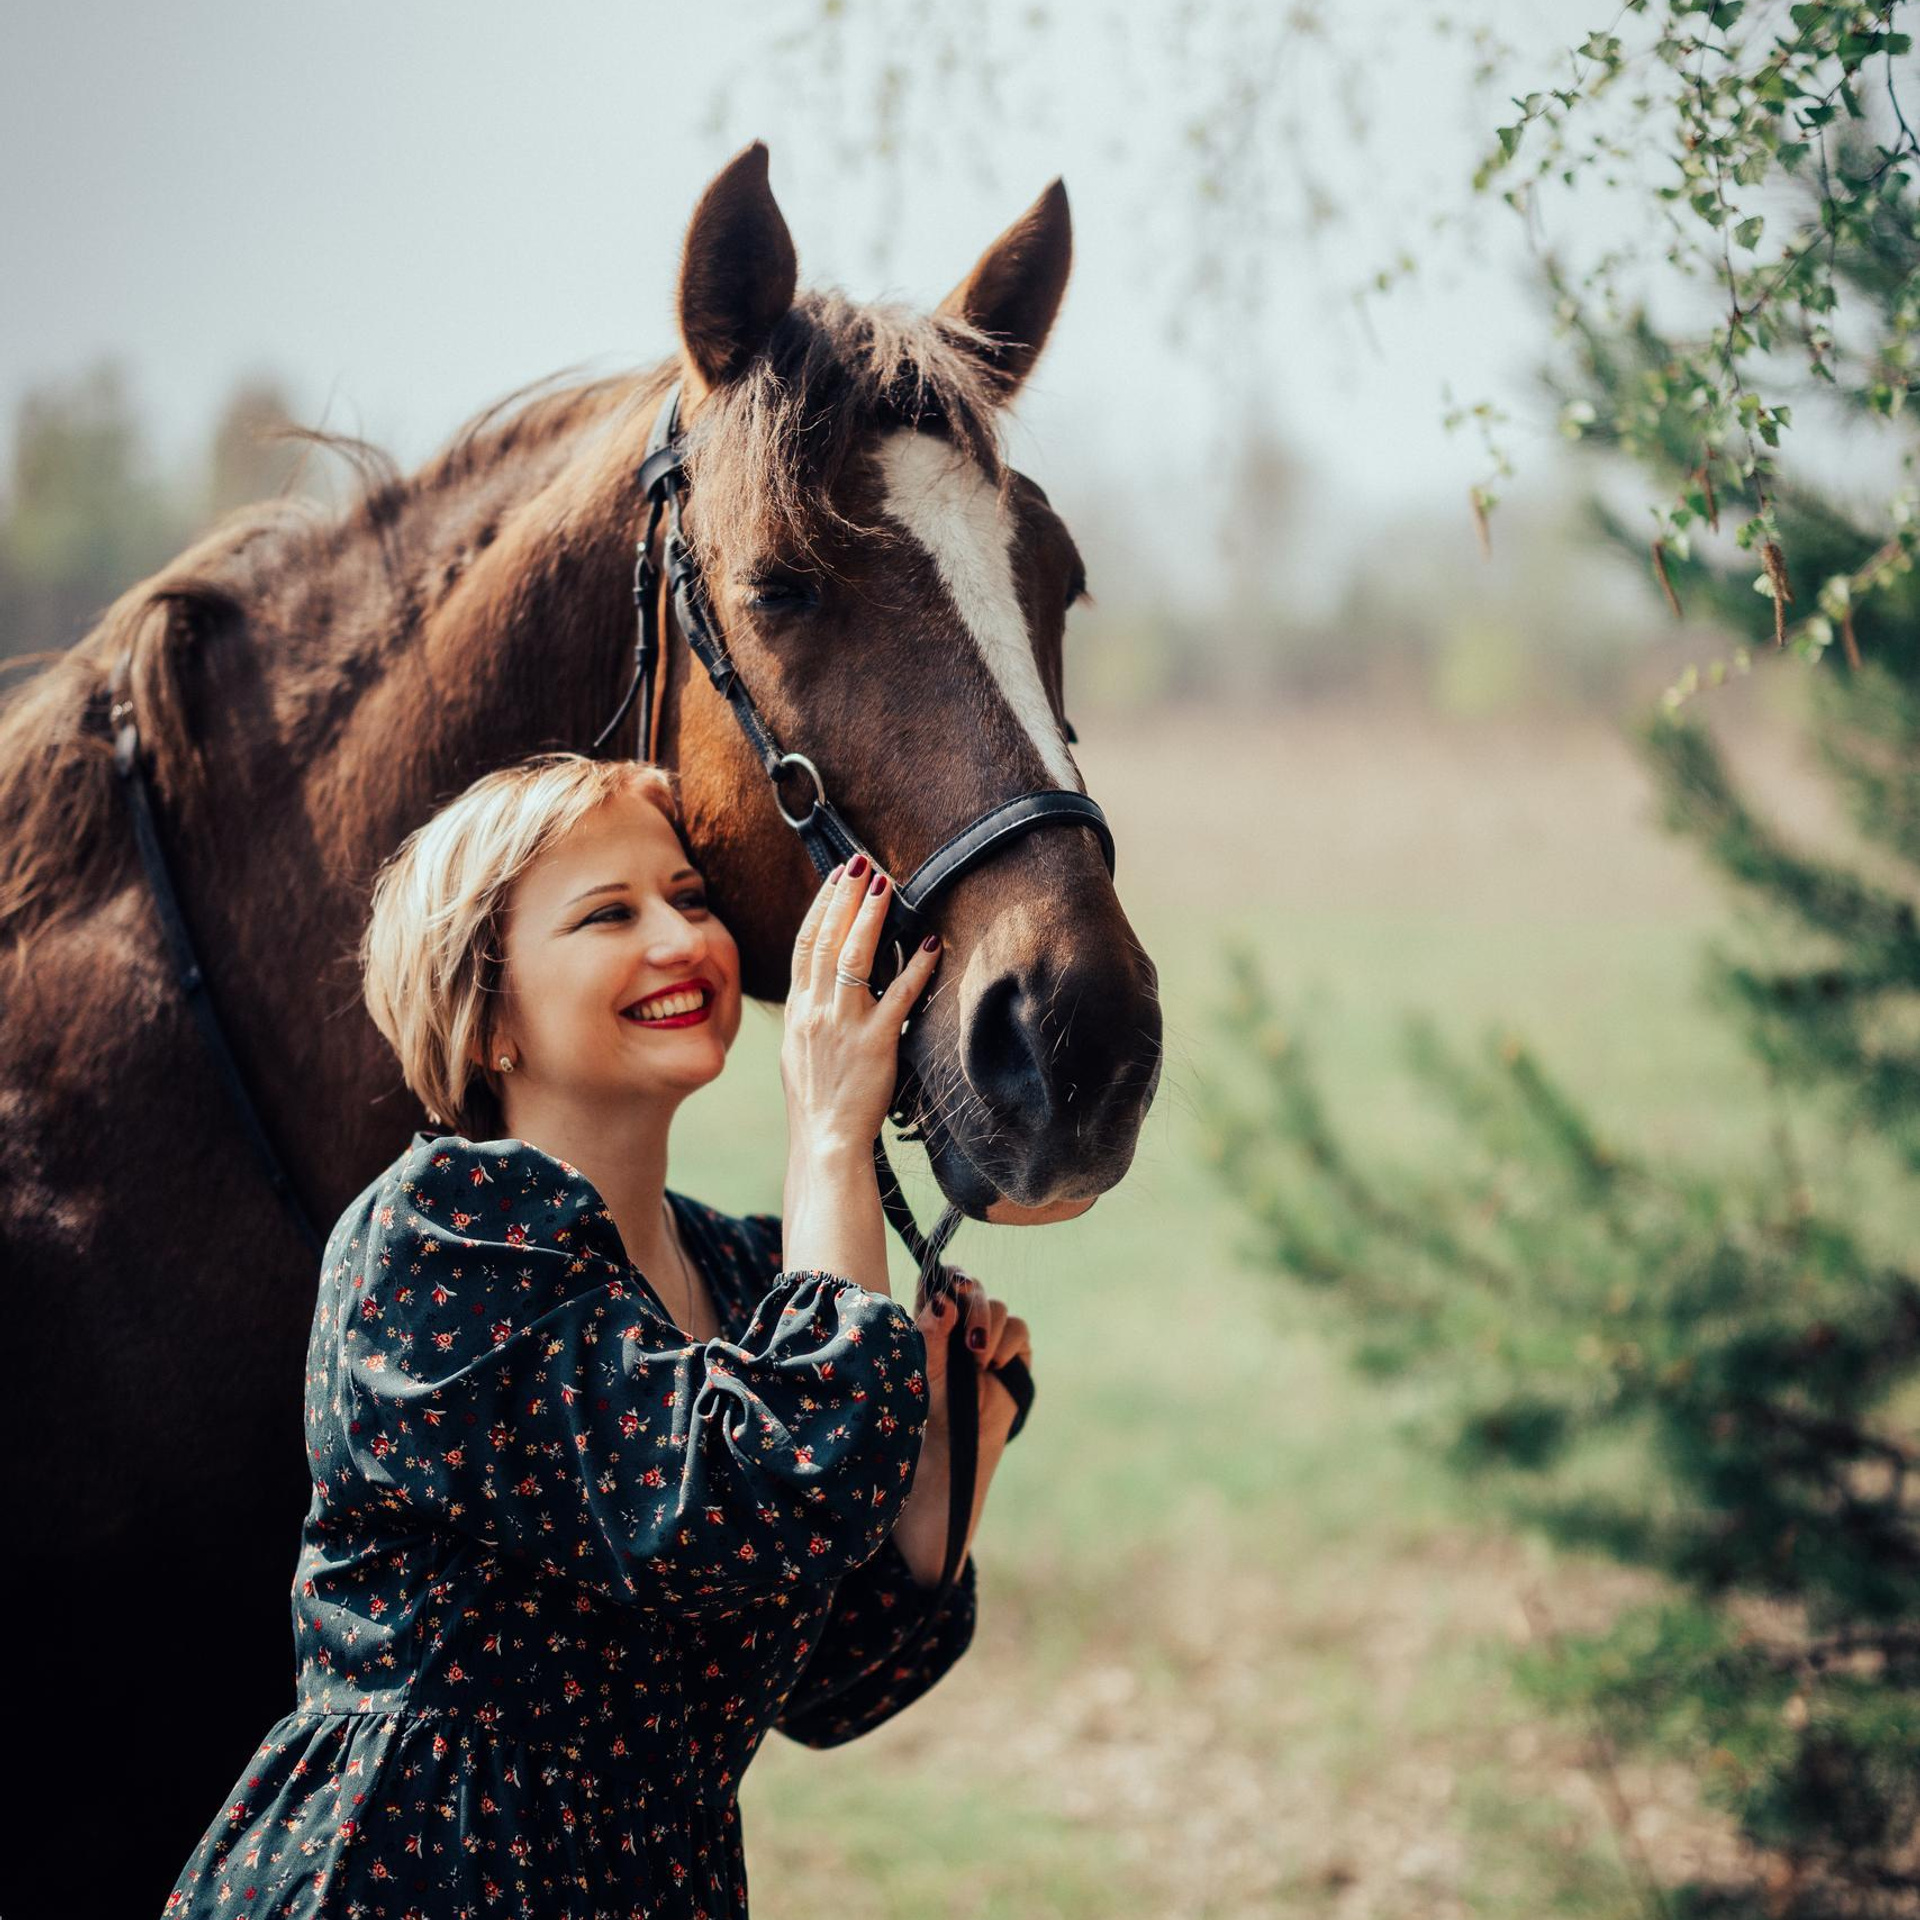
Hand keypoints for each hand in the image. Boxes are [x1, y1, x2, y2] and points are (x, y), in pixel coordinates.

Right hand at [781, 859, 941, 1157]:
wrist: (824, 1142)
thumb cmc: (816, 1100)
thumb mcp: (798, 1050)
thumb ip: (810, 1013)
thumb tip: (822, 983)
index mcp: (798, 1010)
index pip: (806, 943)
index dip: (822, 905)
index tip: (838, 877)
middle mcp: (816, 1010)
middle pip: (827, 939)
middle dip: (846, 896)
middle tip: (864, 863)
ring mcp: (844, 1026)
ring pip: (854, 957)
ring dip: (872, 916)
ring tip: (886, 884)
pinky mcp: (875, 1044)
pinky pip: (899, 996)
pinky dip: (916, 967)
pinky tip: (932, 943)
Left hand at [891, 1270, 1032, 1586]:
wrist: (955, 1446)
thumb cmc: (928, 1409)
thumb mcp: (924, 1368)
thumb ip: (932, 1332)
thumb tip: (944, 1300)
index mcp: (932, 1321)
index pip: (938, 1284)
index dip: (944, 1277)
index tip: (947, 1286)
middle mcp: (960, 1325)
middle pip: (970, 1288)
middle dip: (972, 1302)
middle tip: (965, 1325)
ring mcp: (988, 1337)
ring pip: (997, 1306)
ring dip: (989, 1324)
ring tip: (979, 1358)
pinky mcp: (1013, 1353)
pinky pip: (1018, 1329)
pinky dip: (1008, 1341)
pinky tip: (993, 1364)